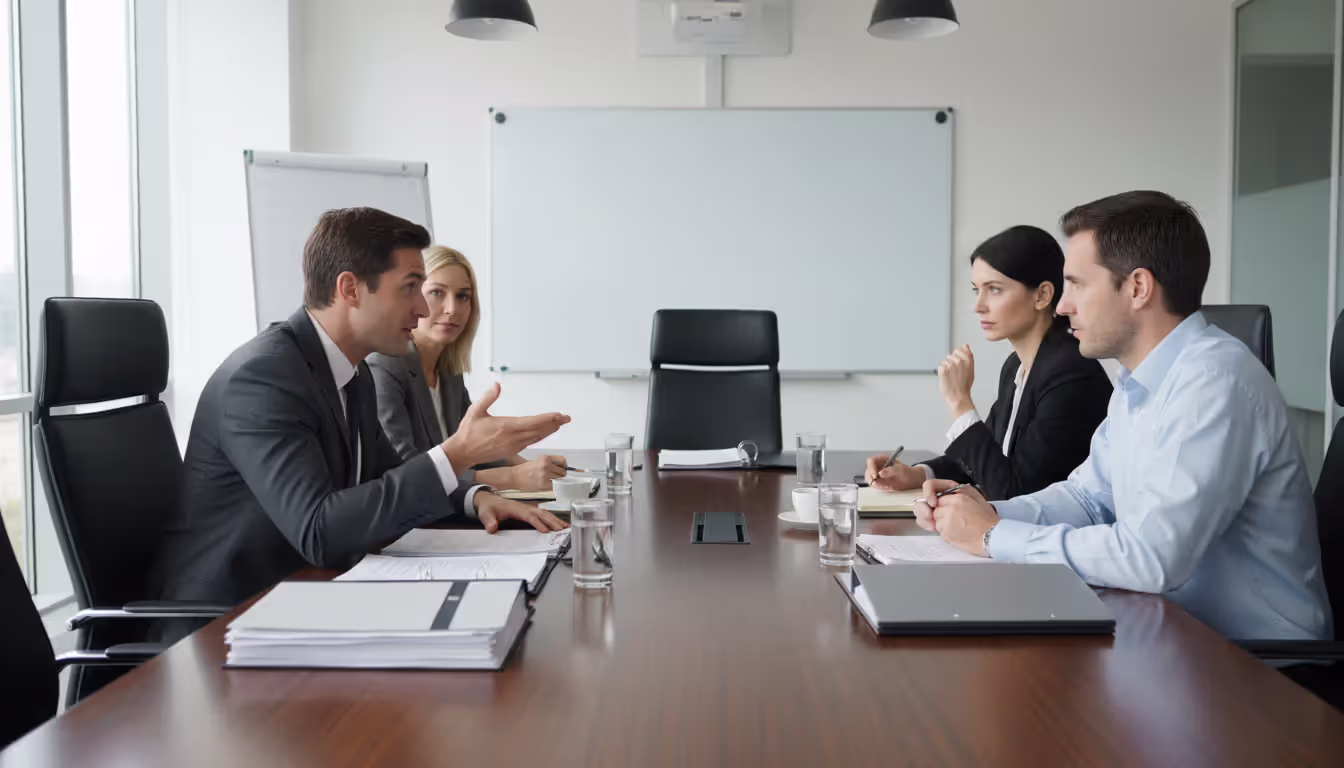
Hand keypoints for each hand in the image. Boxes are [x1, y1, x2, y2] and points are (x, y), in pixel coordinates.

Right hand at [442, 383, 569, 469]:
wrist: (463, 452)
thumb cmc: (468, 432)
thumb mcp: (475, 411)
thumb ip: (488, 397)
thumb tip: (497, 385)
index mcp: (506, 427)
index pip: (532, 422)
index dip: (547, 418)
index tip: (558, 415)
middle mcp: (513, 438)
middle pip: (539, 430)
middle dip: (554, 423)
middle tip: (566, 418)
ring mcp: (513, 446)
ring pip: (536, 438)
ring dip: (549, 431)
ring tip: (559, 424)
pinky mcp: (512, 451)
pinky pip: (530, 443)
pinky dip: (540, 437)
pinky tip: (545, 433)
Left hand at [475, 492, 568, 532]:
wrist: (488, 499)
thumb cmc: (488, 507)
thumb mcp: (485, 514)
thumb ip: (488, 521)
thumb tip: (492, 528)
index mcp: (516, 508)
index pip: (529, 516)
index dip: (537, 523)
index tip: (545, 531)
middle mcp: (524, 507)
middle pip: (541, 513)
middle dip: (552, 521)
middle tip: (561, 530)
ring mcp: (528, 508)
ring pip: (544, 513)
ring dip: (555, 520)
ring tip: (565, 527)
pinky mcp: (529, 511)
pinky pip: (543, 514)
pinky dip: (552, 519)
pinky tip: (559, 524)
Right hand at [510, 455, 567, 490]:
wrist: (514, 477)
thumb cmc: (524, 469)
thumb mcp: (537, 460)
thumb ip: (549, 462)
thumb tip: (560, 466)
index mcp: (545, 458)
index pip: (562, 460)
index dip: (564, 464)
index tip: (563, 467)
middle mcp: (546, 466)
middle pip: (562, 471)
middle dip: (561, 473)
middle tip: (557, 475)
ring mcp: (545, 476)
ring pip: (559, 479)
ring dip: (557, 480)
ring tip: (551, 479)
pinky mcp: (543, 485)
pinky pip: (554, 486)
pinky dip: (553, 486)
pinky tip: (548, 484)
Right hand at [864, 454, 925, 489]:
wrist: (913, 480)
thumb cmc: (908, 472)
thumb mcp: (901, 469)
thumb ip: (891, 470)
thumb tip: (881, 473)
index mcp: (883, 460)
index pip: (872, 461)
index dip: (871, 467)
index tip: (875, 474)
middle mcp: (879, 467)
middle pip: (868, 470)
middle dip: (870, 476)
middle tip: (876, 481)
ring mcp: (879, 475)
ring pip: (869, 478)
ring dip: (873, 482)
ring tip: (883, 485)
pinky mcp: (880, 482)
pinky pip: (874, 485)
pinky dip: (878, 487)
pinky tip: (886, 487)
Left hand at [913, 478, 995, 555]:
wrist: (993, 536)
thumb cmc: (988, 519)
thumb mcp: (978, 498)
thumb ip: (963, 492)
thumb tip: (953, 491)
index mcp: (958, 498)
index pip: (941, 499)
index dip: (945, 505)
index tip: (951, 510)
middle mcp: (950, 508)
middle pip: (937, 510)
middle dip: (943, 514)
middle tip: (956, 519)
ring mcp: (947, 521)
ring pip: (937, 521)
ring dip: (944, 524)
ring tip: (958, 526)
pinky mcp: (946, 533)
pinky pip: (940, 531)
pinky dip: (946, 532)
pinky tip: (958, 532)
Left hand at [937, 344, 975, 418]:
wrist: (959, 397)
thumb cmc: (964, 386)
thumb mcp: (971, 370)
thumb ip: (968, 356)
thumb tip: (965, 345)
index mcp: (968, 360)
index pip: (959, 349)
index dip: (957, 357)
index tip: (957, 364)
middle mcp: (960, 361)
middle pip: (950, 355)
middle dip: (951, 362)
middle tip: (954, 373)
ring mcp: (951, 364)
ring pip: (944, 361)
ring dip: (946, 367)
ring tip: (951, 376)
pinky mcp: (943, 369)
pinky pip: (940, 366)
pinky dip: (941, 372)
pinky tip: (946, 378)